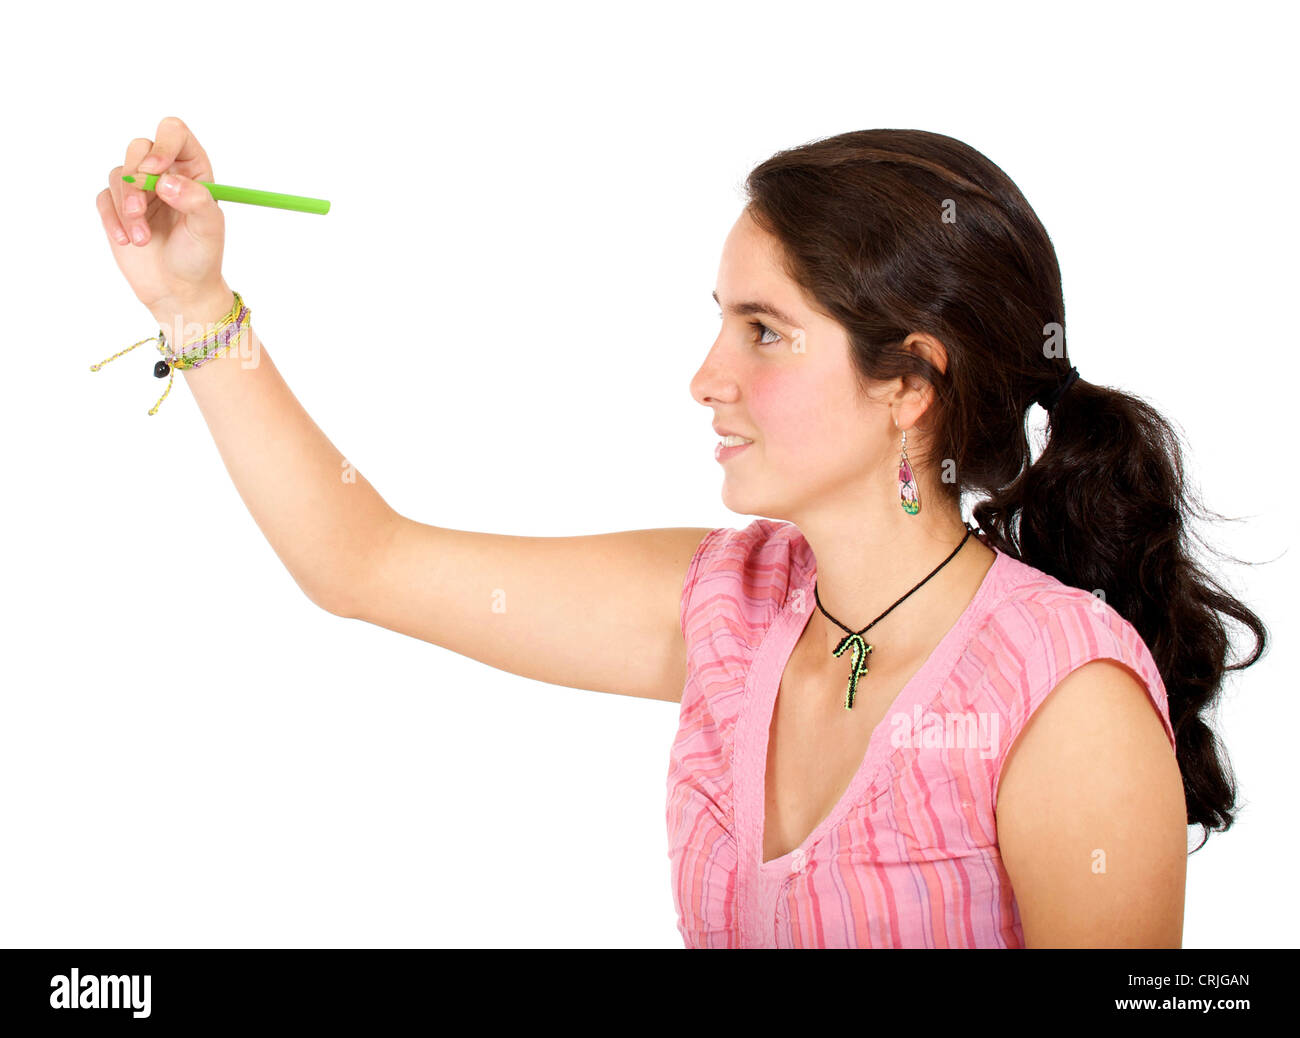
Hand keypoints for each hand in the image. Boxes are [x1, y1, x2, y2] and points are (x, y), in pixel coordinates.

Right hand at [96, 115, 230, 322]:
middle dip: (136, 179)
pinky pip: (104, 198)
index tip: (155, 170)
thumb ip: (195, 199)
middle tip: (140, 209)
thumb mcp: (208, 229)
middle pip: (139, 147)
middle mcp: (164, 174)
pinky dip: (111, 219)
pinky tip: (127, 241)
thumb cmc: (201, 258)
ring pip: (119, 174)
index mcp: (193, 171)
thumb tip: (165, 180)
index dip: (163, 144)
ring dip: (126, 207)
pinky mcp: (117, 208)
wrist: (179, 291)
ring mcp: (140, 190)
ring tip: (141, 238)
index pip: (174, 134)